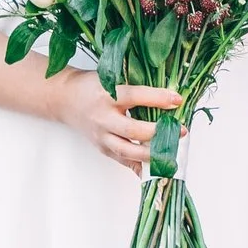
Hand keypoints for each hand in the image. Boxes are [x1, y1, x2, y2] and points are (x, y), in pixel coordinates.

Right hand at [48, 72, 177, 176]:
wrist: (66, 98)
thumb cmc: (93, 85)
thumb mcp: (112, 77)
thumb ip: (136, 85)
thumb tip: (169, 95)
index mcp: (106, 94)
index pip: (135, 96)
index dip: (158, 98)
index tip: (177, 100)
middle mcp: (102, 117)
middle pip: (132, 129)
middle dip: (158, 132)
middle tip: (181, 131)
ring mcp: (101, 135)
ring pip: (127, 150)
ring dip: (151, 154)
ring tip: (171, 153)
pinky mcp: (102, 147)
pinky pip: (122, 160)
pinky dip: (139, 166)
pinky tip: (155, 169)